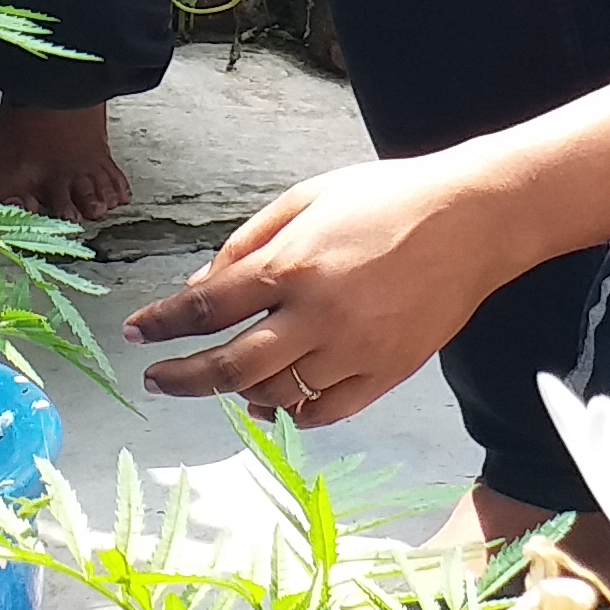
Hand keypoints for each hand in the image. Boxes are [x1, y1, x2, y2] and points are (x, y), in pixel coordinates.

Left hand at [125, 152, 497, 429]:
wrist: (473, 220)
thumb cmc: (388, 198)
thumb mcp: (308, 197)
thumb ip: (248, 242)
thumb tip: (200, 287)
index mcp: (292, 264)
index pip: (205, 309)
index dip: (161, 324)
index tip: (137, 334)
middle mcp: (317, 315)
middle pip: (229, 366)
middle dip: (181, 378)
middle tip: (157, 380)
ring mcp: (353, 351)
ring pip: (275, 394)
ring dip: (238, 393)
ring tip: (223, 381)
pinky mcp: (386, 374)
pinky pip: (324, 411)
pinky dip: (293, 411)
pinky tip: (278, 399)